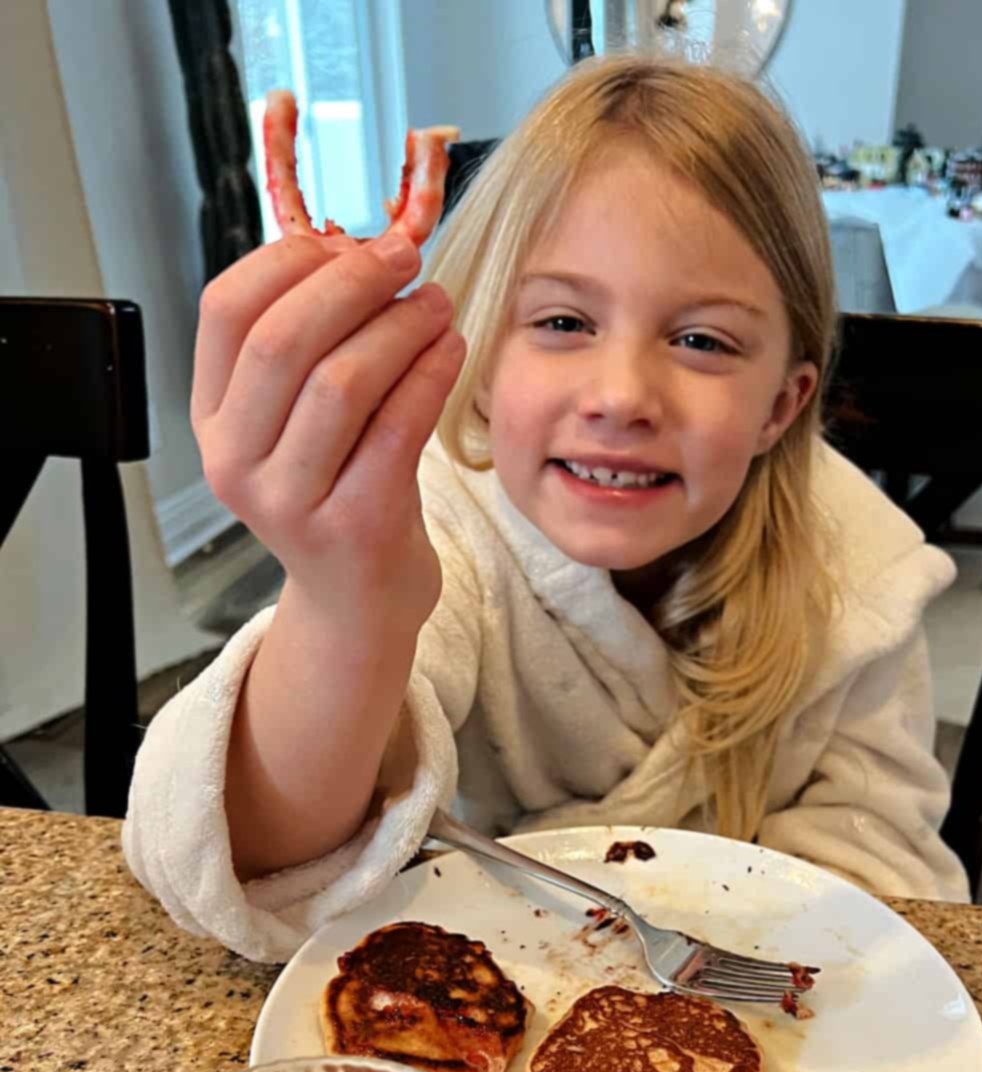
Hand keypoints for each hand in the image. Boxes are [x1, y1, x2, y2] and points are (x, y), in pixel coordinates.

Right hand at [191, 230, 464, 627]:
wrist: (358, 604)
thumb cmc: (339, 495)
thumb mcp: (297, 424)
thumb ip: (308, 347)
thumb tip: (354, 247)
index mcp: (212, 421)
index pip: (226, 311)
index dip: (288, 261)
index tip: (346, 241)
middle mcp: (236, 463)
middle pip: (283, 340)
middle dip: (352, 282)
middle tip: (405, 256)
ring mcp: (290, 502)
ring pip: (342, 381)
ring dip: (400, 325)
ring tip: (437, 303)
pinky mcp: (354, 527)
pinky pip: (397, 428)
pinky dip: (431, 374)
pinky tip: (453, 348)